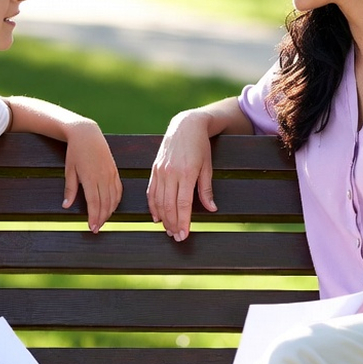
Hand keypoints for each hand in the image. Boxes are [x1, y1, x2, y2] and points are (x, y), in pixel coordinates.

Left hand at [62, 121, 121, 232]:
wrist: (87, 134)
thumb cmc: (75, 152)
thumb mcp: (69, 170)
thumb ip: (70, 189)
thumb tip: (66, 206)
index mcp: (90, 178)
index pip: (94, 203)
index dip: (94, 217)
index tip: (92, 227)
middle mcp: (103, 177)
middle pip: (105, 203)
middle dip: (102, 218)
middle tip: (97, 228)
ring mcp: (111, 174)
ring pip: (114, 198)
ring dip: (109, 212)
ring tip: (103, 221)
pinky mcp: (115, 171)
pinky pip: (119, 190)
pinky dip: (116, 201)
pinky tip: (112, 207)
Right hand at [147, 111, 215, 240]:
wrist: (185, 125)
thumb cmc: (200, 146)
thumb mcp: (207, 166)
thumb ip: (206, 189)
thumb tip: (211, 209)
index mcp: (187, 173)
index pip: (183, 204)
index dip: (183, 222)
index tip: (185, 235)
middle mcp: (171, 173)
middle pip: (169, 205)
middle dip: (173, 224)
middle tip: (177, 237)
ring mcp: (160, 171)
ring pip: (158, 201)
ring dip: (163, 218)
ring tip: (169, 230)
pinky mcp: (154, 169)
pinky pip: (151, 192)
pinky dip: (153, 206)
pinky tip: (157, 217)